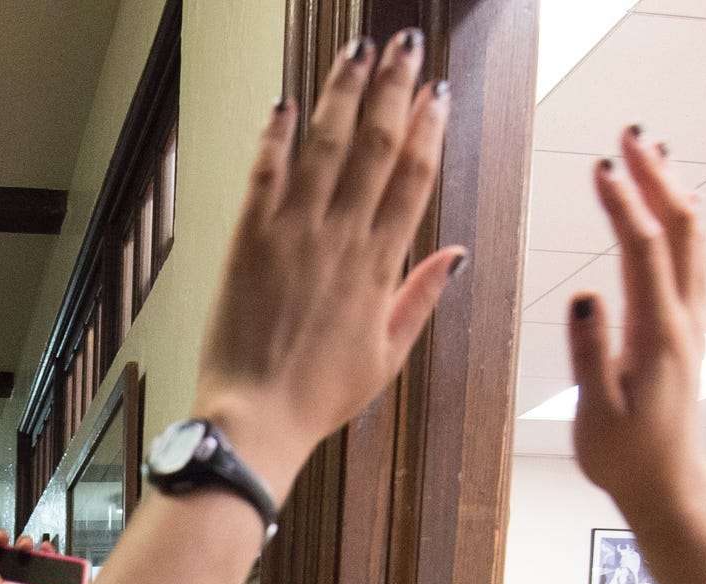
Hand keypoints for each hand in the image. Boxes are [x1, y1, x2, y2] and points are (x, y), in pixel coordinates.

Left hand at [0, 525, 68, 583]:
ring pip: (26, 554)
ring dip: (25, 544)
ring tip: (26, 547)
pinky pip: (50, 560)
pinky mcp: (52, 581)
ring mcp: (33, 582)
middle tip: (1, 538)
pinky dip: (48, 551)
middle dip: (1, 541)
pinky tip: (45, 550)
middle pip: (3, 553)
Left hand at [192, 30, 460, 493]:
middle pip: (375, 146)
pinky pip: (267, 171)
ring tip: (358, 49)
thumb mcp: (387, 357)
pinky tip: (288, 102)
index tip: (436, 92)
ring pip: (326, 145)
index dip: (426, 129)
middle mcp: (341, 239)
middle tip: (404, 44)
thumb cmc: (320, 395)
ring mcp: (294, 233)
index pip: (413, 179)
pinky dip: (278, 134)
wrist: (256, 417)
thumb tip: (456, 254)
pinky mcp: (250, 238)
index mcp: (380, 267)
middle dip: (392, 88)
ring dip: (342, 91)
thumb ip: (420, 297)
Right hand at [570, 129, 705, 520]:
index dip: (625, 203)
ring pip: (693, 241)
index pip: (644, 251)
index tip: (602, 165)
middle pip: (681, 230)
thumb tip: (583, 293)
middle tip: (632, 134)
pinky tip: (675, 204)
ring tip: (653, 151)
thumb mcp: (597, 413)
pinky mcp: (688, 332)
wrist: (669, 487)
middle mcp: (683, 321)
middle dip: (657, 177)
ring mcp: (691, 324)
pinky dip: (682, 221)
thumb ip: (590, 353)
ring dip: (673, 191)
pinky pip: (693, 260)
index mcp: (658, 335)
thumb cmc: (625, 457)